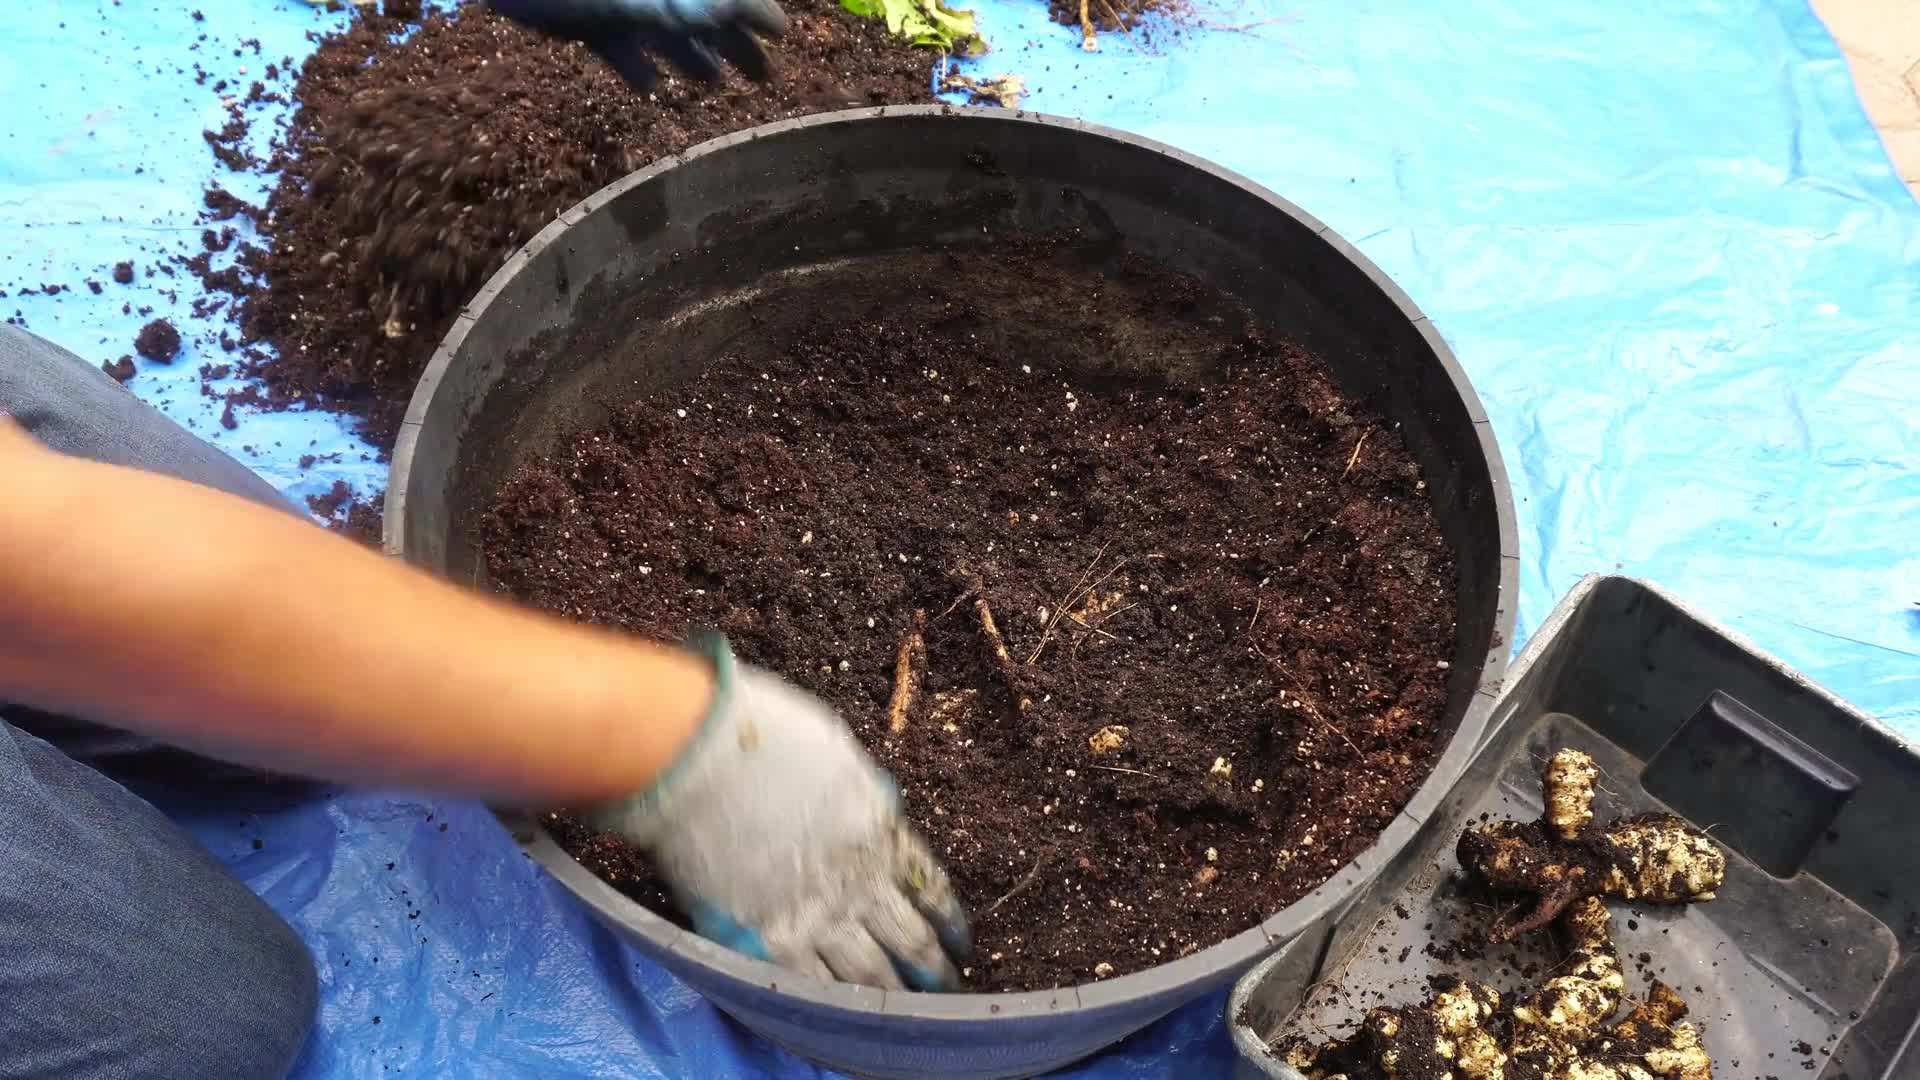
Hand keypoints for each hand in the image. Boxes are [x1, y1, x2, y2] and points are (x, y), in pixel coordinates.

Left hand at [490, 0, 788, 90]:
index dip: (756, 8)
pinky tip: (651, 88)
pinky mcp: (579, 20)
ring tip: (713, 85)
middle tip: (765, 79)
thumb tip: (727, 15)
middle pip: (702, 10)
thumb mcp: (650, 0)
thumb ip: (693, 2)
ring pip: (664, 31)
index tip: (785, 34)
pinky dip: (633, 66)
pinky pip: (615, 46)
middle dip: (734, 42)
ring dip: (691, 57)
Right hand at [587, 637, 971, 989]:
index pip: (931, 889)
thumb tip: (875, 809)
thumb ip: (861, 794)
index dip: (948, 921)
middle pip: (909, 940)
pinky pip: (812, 984)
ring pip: (870, 973)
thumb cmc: (764, 733)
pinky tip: (845, 1011)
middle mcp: (858, 881)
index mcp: (880, 832)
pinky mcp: (767, 938)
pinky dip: (835, 1002)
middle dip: (932, 968)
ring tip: (908, 1008)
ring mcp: (815, 915)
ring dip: (894, 995)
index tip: (958, 939)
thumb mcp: (838, 755)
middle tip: (946, 986)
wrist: (700, 756)